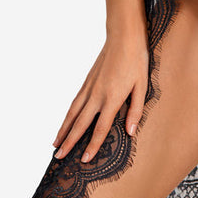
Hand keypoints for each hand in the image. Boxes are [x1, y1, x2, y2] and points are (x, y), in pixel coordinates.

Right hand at [51, 32, 149, 163]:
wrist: (123, 37)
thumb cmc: (136, 61)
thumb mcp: (142, 85)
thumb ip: (135, 110)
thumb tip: (130, 132)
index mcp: (112, 98)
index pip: (100, 128)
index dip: (92, 145)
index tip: (84, 160)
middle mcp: (97, 95)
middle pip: (80, 123)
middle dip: (69, 142)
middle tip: (58, 157)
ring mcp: (90, 87)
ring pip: (72, 112)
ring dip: (63, 129)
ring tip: (54, 144)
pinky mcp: (87, 81)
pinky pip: (74, 101)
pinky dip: (67, 114)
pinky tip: (65, 121)